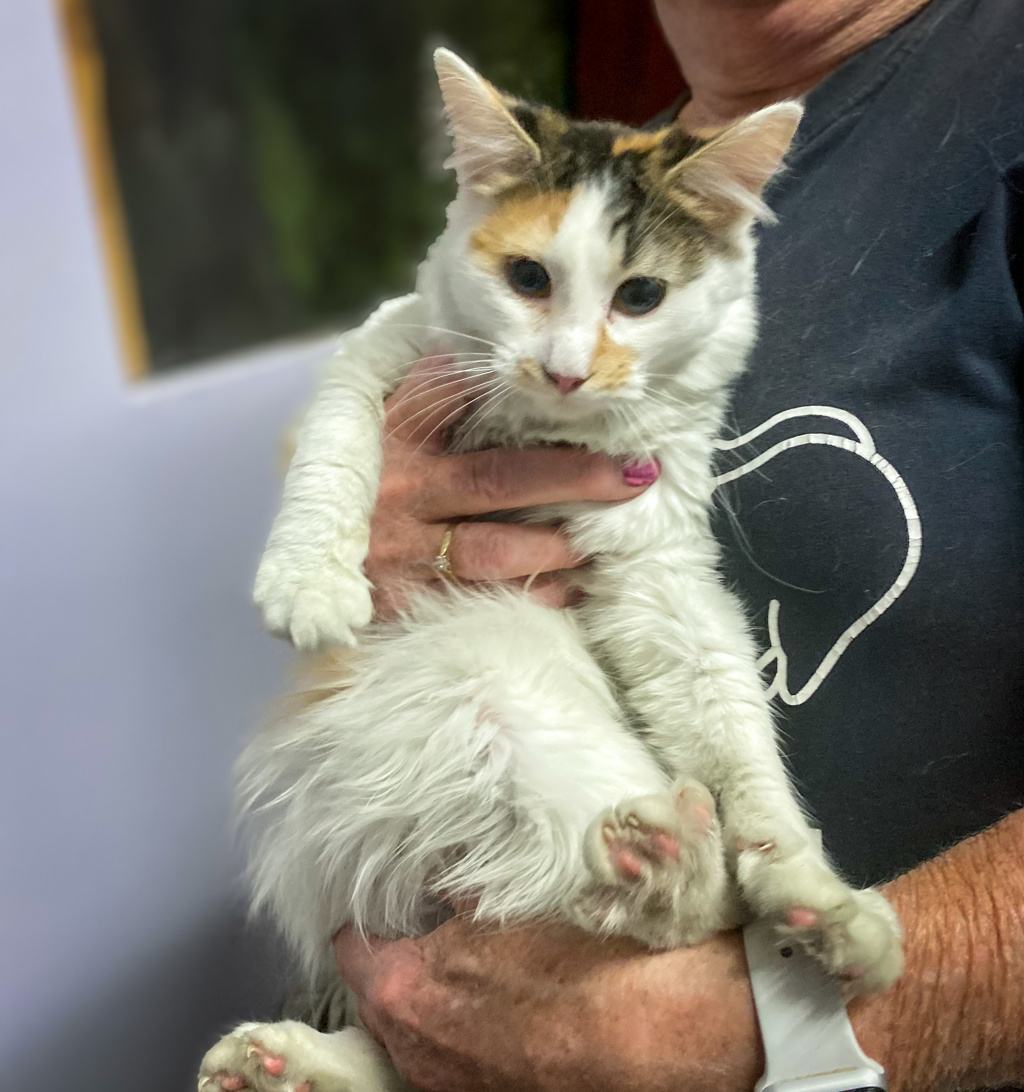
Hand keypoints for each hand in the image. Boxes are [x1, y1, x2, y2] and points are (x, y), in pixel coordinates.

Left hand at [334, 917, 763, 1091]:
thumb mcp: (514, 900)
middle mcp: (417, 1053)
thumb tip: (444, 880)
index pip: (350, 946)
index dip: (370, 916)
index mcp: (405, 991)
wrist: (669, 1031)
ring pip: (421, 1034)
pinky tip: (514, 1006)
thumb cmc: (591, 961)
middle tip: (436, 927)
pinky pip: (460, 1062)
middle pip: (382, 996)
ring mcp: (454, 1088)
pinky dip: (472, 1034)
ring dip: (439, 999)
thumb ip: (460, 891)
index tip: (386, 901)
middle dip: (404, 960)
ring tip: (483, 965)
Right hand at [367, 359, 657, 617]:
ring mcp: (401, 551)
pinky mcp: (403, 601)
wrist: (305, 560)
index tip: (582, 393)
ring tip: (605, 539)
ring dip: (559, 546)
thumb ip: (430, 392)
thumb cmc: (362, 482)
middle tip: (635, 474)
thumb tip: (496, 353)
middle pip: (500, 479)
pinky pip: (482, 600)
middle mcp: (399, 490)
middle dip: (574, 476)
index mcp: (393, 432)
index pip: (457, 396)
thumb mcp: (376, 425)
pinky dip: (533, 596)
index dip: (520, 392)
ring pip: (495, 550)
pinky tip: (572, 590)